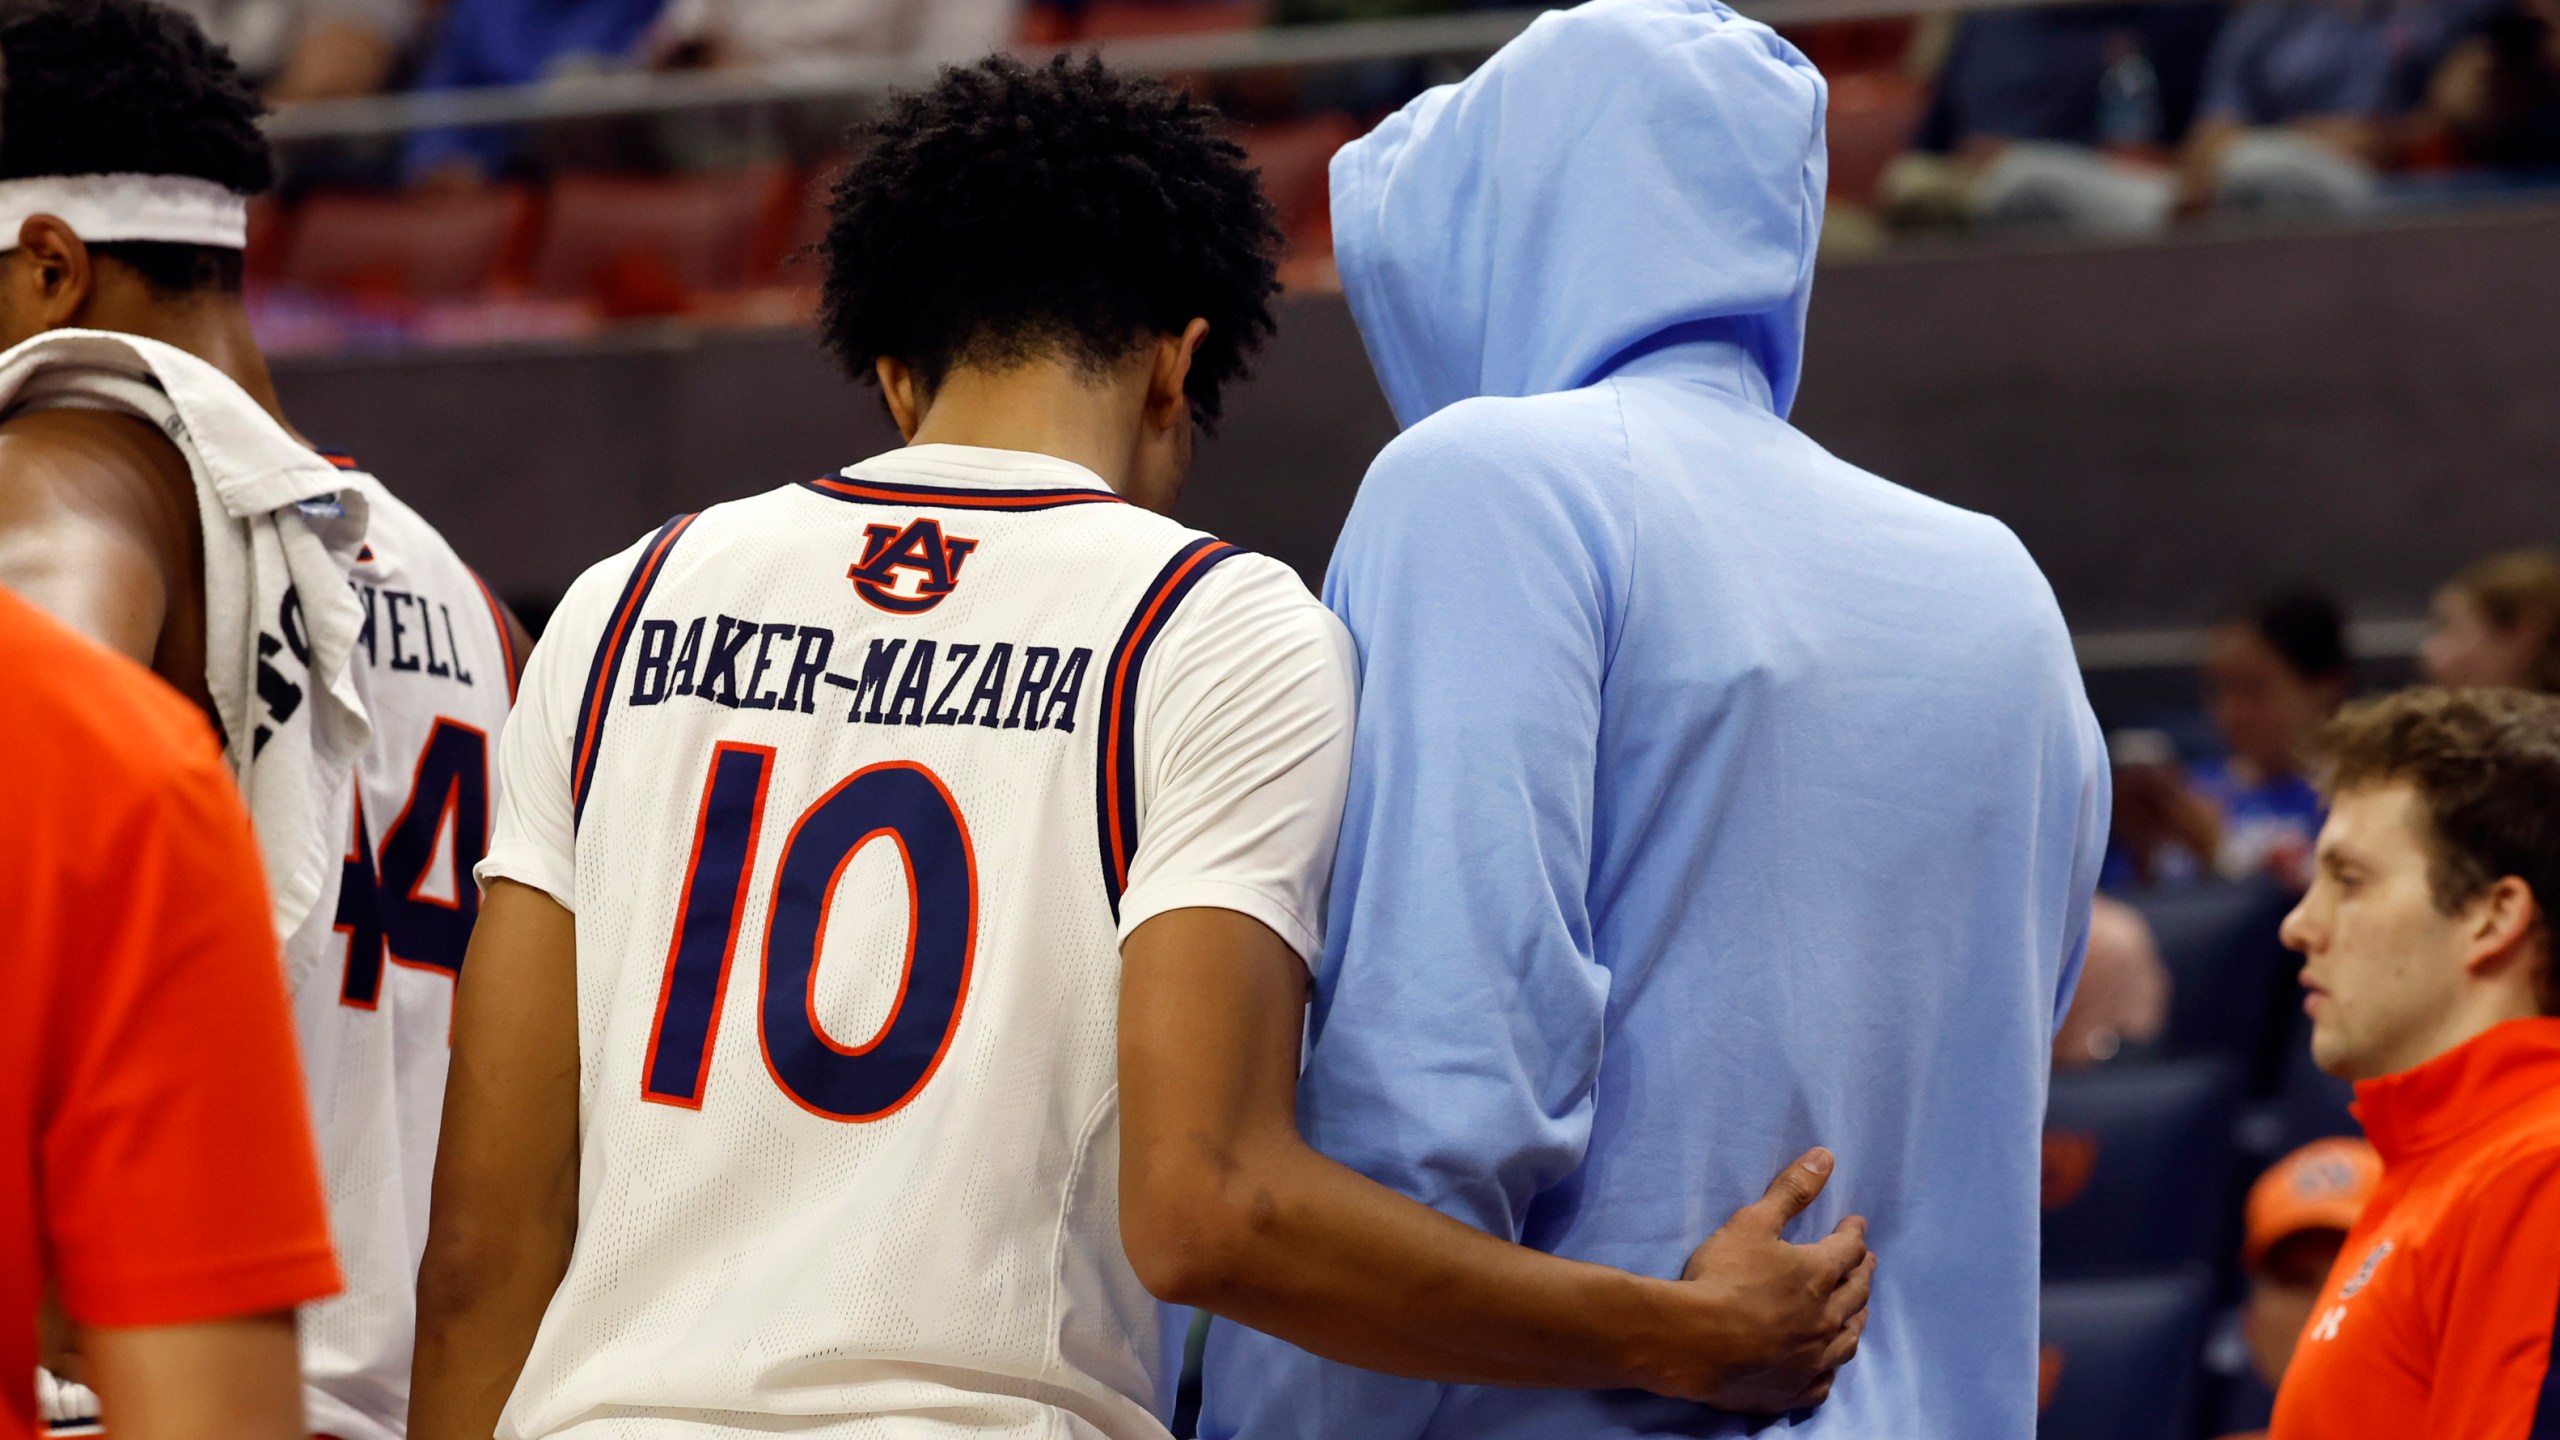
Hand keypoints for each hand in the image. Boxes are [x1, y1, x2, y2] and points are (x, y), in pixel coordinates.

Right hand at [1646, 1148, 1873, 1412]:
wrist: (1695, 1341)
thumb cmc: (1723, 1277)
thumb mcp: (1753, 1223)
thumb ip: (1791, 1191)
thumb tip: (1826, 1157)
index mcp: (1818, 1274)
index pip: (1847, 1249)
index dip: (1854, 1233)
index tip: (1857, 1224)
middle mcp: (1826, 1318)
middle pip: (1855, 1293)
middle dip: (1863, 1273)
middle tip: (1867, 1263)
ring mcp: (1812, 1358)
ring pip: (1847, 1339)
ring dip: (1856, 1319)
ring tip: (1860, 1311)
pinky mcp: (1793, 1389)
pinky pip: (1823, 1381)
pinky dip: (1829, 1368)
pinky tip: (1828, 1366)